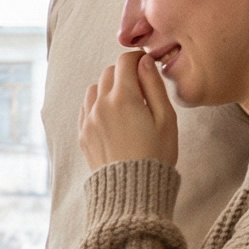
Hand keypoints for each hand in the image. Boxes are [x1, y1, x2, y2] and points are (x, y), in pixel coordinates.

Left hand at [79, 50, 177, 169]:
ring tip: (128, 104)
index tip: (148, 67)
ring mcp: (88, 120)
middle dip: (125, 73)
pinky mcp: (83, 134)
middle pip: (108, 73)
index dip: (138, 59)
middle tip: (141, 88)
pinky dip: (98, 104)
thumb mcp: (166, 119)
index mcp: (123, 98)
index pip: (125, 61)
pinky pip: (86, 108)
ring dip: (109, 88)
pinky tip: (114, 118)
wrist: (131, 189)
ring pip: (94, 89)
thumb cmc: (156, 154)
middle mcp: (100, 105)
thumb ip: (154, 87)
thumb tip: (144, 62)